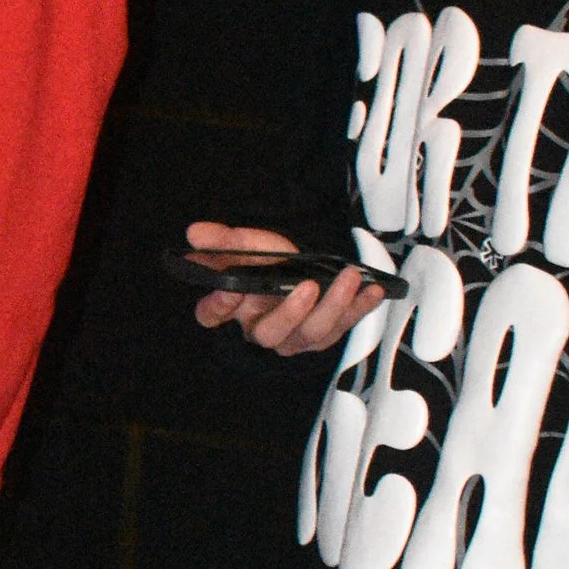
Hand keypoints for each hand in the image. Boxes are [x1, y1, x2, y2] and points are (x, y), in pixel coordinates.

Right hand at [186, 220, 387, 355]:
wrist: (303, 264)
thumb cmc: (272, 260)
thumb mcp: (249, 245)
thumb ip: (224, 241)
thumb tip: (196, 233)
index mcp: (236, 308)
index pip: (213, 315)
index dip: (219, 307)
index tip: (230, 289)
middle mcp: (264, 328)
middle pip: (271, 335)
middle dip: (291, 312)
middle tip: (306, 286)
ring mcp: (297, 335)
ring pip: (312, 334)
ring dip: (334, 306)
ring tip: (348, 278)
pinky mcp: (327, 333)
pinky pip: (345, 325)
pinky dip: (360, 307)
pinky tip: (372, 289)